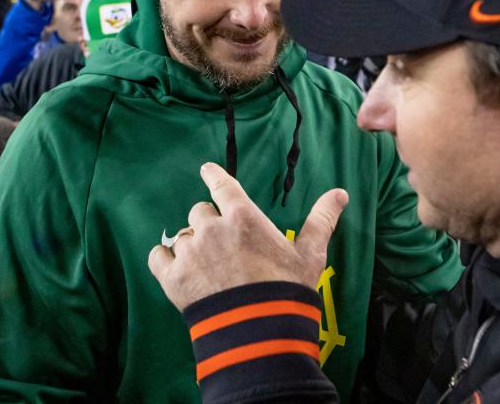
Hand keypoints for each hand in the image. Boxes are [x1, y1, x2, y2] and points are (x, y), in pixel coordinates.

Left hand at [149, 163, 348, 310]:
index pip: (222, 185)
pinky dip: (166, 260)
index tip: (206, 169)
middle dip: (209, 223)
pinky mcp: (173, 277)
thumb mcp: (311, 254)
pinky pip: (159, 256)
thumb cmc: (287, 290)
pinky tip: (178, 269)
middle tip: (223, 244)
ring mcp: (191, 252)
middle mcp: (213, 228)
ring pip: (183, 235)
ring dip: (192, 244)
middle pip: (200, 211)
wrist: (260, 332)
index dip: (213, 175)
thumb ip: (322, 219)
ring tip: (207, 265)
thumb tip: (340, 193)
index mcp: (243, 216)